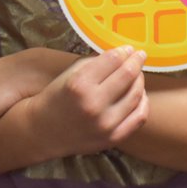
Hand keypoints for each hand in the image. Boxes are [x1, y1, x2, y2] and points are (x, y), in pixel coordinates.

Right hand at [27, 46, 148, 158]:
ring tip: (137, 74)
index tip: (128, 49)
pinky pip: (140, 117)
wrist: (43, 131)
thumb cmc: (58, 97)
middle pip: (128, 75)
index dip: (124, 51)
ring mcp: (105, 124)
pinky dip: (143, 102)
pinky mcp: (112, 138)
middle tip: (140, 55)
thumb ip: (97, 62)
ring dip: (140, 80)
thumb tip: (124, 53)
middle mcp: (93, 104)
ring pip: (137, 94)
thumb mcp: (71, 73)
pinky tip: (139, 94)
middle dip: (137, 61)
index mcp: (80, 84)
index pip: (113, 60)